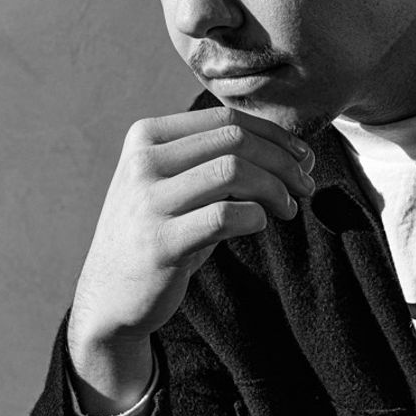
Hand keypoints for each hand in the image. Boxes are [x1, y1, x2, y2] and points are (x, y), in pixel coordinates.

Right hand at [68, 109, 314, 406]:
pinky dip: (256, 216)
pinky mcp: (160, 243)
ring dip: (275, 188)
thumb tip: (299, 153)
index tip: (302, 158)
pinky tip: (261, 224)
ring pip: (233, 171)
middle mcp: (143, 162)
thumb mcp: (181, 186)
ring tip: (288, 208)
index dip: (274, 136)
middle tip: (305, 185)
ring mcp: (148, 202)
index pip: (226, 119)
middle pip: (235, 140)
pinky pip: (225, 215)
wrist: (110, 295)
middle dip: (283, 161)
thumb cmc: (160, 234)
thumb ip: (225, 163)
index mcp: (147, 137)